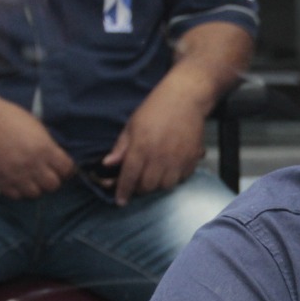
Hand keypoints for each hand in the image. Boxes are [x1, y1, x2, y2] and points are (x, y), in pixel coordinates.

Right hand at [0, 99, 75, 198]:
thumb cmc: (12, 120)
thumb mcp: (38, 129)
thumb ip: (49, 147)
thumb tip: (58, 162)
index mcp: (45, 149)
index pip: (67, 170)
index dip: (66, 170)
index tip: (62, 168)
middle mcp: (33, 164)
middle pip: (53, 185)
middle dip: (52, 180)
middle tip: (45, 174)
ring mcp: (16, 174)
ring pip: (35, 193)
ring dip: (35, 187)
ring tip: (30, 178)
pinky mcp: (1, 180)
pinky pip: (16, 196)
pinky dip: (18, 191)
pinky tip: (17, 180)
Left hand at [100, 74, 214, 205]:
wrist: (186, 98)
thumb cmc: (155, 108)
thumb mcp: (132, 125)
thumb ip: (121, 147)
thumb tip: (107, 164)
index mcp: (141, 147)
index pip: (129, 177)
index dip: (123, 191)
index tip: (120, 201)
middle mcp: (159, 156)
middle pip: (147, 186)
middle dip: (140, 189)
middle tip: (137, 183)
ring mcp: (177, 159)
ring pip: (165, 186)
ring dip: (157, 185)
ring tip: (154, 176)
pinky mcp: (192, 159)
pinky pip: (181, 178)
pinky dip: (174, 178)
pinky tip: (170, 169)